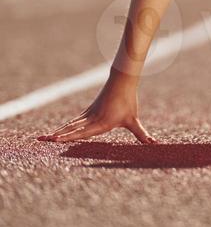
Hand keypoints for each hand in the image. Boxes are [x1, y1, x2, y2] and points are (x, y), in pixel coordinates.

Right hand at [37, 76, 157, 144]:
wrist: (122, 82)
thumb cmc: (128, 101)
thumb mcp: (133, 120)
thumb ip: (141, 134)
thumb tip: (153, 144)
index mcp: (101, 123)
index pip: (82, 132)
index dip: (68, 137)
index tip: (55, 139)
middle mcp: (91, 119)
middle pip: (71, 128)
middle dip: (57, 135)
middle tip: (42, 140)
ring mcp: (88, 114)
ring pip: (70, 124)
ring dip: (58, 131)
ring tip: (44, 138)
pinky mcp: (88, 112)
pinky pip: (74, 121)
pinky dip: (65, 127)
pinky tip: (60, 131)